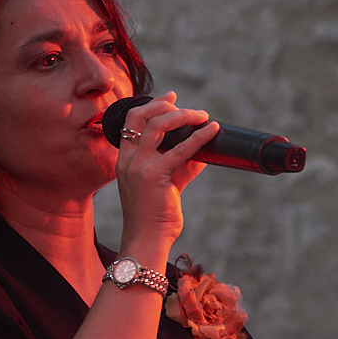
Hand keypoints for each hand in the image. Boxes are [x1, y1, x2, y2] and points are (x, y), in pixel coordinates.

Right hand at [115, 92, 219, 256]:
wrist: (146, 239)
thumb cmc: (155, 216)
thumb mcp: (167, 185)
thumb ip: (182, 166)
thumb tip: (204, 150)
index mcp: (124, 161)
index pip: (130, 123)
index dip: (150, 106)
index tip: (170, 99)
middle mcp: (127, 160)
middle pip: (140, 117)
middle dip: (164, 105)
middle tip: (186, 105)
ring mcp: (138, 166)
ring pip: (158, 125)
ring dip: (183, 115)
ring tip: (202, 116)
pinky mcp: (154, 175)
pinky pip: (181, 150)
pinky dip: (199, 137)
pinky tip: (212, 130)